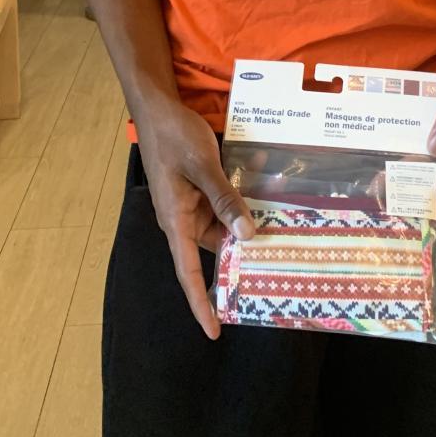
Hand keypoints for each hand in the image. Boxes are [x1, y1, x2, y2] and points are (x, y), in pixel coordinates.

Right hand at [134, 101, 255, 340]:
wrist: (158, 106)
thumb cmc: (174, 137)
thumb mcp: (203, 166)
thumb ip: (225, 199)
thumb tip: (247, 235)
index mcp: (176, 221)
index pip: (188, 273)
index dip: (202, 303)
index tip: (215, 330)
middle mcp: (182, 217)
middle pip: (214, 246)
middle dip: (240, 250)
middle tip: (276, 256)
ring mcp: (189, 200)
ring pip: (222, 221)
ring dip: (244, 216)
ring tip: (278, 215)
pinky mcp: (197, 185)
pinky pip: (222, 198)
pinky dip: (240, 193)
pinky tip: (263, 176)